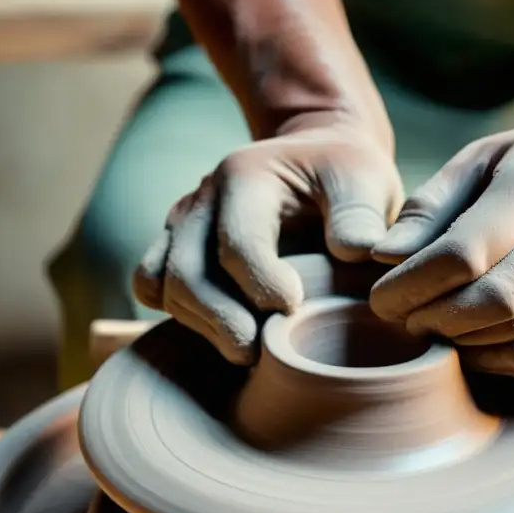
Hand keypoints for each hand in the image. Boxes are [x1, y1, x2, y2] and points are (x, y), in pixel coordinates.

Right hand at [133, 112, 402, 364]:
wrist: (314, 159)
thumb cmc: (341, 175)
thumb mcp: (363, 180)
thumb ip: (359, 216)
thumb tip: (356, 253)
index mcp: (244, 176)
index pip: (237, 242)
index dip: (262, 285)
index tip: (295, 308)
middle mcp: (202, 199)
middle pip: (186, 272)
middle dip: (220, 321)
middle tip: (257, 353)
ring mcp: (183, 224)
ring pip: (163, 285)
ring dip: (201, 325)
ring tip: (247, 350)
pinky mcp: (175, 246)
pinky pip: (150, 286)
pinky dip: (176, 313)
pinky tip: (218, 330)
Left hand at [369, 126, 513, 380]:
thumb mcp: (477, 161)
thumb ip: (427, 207)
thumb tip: (384, 257)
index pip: (465, 252)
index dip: (411, 287)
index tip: (381, 301)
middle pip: (501, 303)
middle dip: (441, 323)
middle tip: (413, 323)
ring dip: (483, 354)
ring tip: (451, 339)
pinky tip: (500, 353)